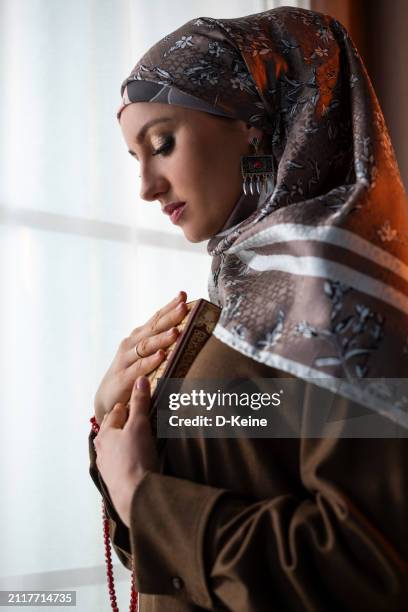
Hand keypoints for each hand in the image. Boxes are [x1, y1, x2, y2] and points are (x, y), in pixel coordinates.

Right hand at [94, 291, 186, 424]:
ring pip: (147, 346)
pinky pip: (139, 368)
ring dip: (162, 338)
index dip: (169, 306)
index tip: (183, 295)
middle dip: (170, 316)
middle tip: (184, 306)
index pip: (156, 318)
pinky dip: (151, 361)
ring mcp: (126, 359)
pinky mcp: (124, 378)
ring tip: (176, 332)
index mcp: (139, 337)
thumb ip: (162, 345)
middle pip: (154, 328)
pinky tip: (162, 356)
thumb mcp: (146, 356)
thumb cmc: (133, 374)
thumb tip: (189, 333)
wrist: (108, 399)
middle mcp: (132, 344)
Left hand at [94, 376, 157, 527]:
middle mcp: (101, 449)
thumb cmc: (136, 458)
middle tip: (143, 420)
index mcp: (105, 433)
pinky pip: (122, 462)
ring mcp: (107, 465)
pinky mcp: (114, 480)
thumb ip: (140, 402)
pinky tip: (139, 460)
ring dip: (128, 441)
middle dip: (127, 423)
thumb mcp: (140, 425)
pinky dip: (129, 457)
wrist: (136, 496)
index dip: (131, 406)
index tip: (142, 404)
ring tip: (142, 441)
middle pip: (115, 429)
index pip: (118, 411)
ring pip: (117, 446)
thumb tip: (140, 380)